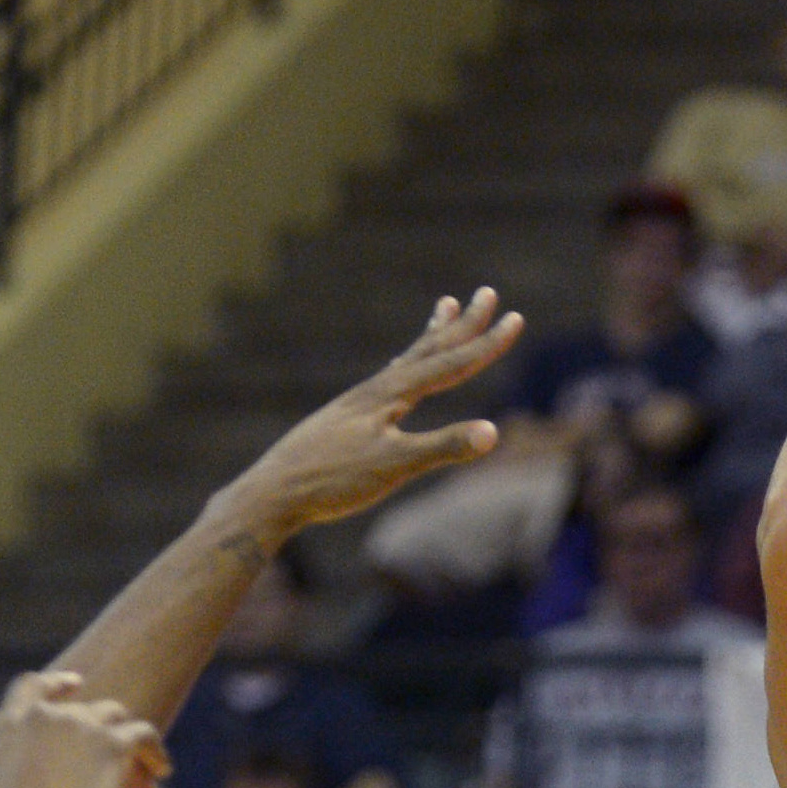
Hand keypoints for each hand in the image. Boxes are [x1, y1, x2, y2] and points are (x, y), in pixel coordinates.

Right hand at [0, 672, 166, 787]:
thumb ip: (38, 771)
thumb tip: (82, 777)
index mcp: (11, 727)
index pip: (32, 687)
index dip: (56, 683)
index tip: (76, 682)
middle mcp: (44, 717)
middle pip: (84, 713)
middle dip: (101, 741)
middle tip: (120, 775)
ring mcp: (78, 725)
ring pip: (115, 717)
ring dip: (129, 743)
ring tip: (146, 775)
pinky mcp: (111, 743)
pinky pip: (143, 733)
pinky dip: (155, 751)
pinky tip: (162, 771)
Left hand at [233, 290, 525, 536]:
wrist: (270, 494)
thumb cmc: (329, 482)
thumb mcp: (392, 469)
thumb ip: (442, 448)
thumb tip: (494, 432)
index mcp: (389, 395)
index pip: (449, 363)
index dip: (485, 344)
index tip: (516, 319)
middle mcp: (374, 390)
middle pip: (428, 349)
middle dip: (462, 324)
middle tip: (488, 293)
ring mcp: (357, 404)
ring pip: (405, 362)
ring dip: (431, 336)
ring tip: (445, 308)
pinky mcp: (343, 421)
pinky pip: (385, 382)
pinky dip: (402, 368)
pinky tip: (395, 373)